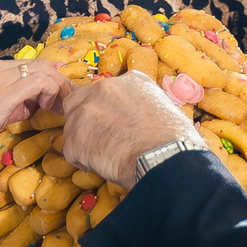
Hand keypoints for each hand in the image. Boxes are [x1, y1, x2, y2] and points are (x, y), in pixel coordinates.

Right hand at [0, 57, 68, 170]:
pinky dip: (51, 92)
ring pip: (42, 69)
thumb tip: (29, 104)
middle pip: (37, 63)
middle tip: (64, 101)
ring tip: (58, 107)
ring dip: (56, 87)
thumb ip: (7, 102)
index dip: (45, 78)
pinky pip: (39, 82)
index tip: (54, 96)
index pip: (25, 65)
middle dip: (56, 81)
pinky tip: (47, 108)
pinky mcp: (2, 93)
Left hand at [59, 71, 201, 187]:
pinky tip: (102, 165)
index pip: (105, 90)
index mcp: (128, 80)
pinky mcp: (75, 139)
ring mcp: (85, 113)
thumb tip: (141, 115)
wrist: (164, 159)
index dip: (106, 108)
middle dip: (84, 119)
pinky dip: (83, 161)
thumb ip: (143, 102)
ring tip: (106, 156)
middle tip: (101, 137)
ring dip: (85, 141)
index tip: (113, 122)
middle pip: (78, 101)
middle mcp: (103, 89)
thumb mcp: (164, 106)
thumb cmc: (174, 139)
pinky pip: (72, 152)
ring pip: (73, 127)